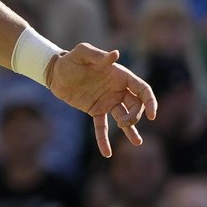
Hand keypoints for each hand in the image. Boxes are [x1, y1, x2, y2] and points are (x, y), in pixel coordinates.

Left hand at [46, 43, 156, 157]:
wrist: (54, 72)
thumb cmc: (70, 59)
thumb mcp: (82, 53)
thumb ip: (99, 55)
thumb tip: (116, 54)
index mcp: (119, 76)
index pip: (142, 89)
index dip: (149, 101)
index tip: (152, 115)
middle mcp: (117, 90)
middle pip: (136, 105)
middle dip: (135, 116)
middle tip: (125, 123)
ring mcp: (107, 101)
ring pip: (124, 118)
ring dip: (130, 130)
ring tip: (137, 142)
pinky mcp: (95, 110)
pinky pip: (102, 127)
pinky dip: (104, 140)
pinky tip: (106, 153)